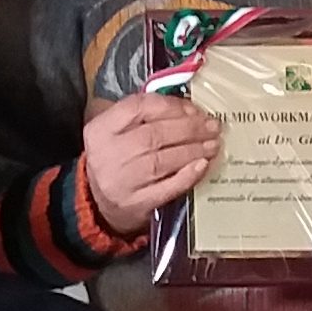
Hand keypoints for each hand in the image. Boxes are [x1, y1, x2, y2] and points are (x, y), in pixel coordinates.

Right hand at [78, 86, 221, 236]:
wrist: (98, 203)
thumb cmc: (115, 159)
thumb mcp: (116, 132)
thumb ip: (144, 116)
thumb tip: (188, 108)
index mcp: (101, 129)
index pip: (138, 108)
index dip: (171, 106)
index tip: (194, 109)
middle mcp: (109, 154)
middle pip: (154, 134)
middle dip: (189, 128)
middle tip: (212, 127)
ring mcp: (122, 182)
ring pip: (162, 160)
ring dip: (193, 150)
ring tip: (213, 144)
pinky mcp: (136, 205)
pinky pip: (166, 188)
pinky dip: (187, 176)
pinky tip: (202, 166)